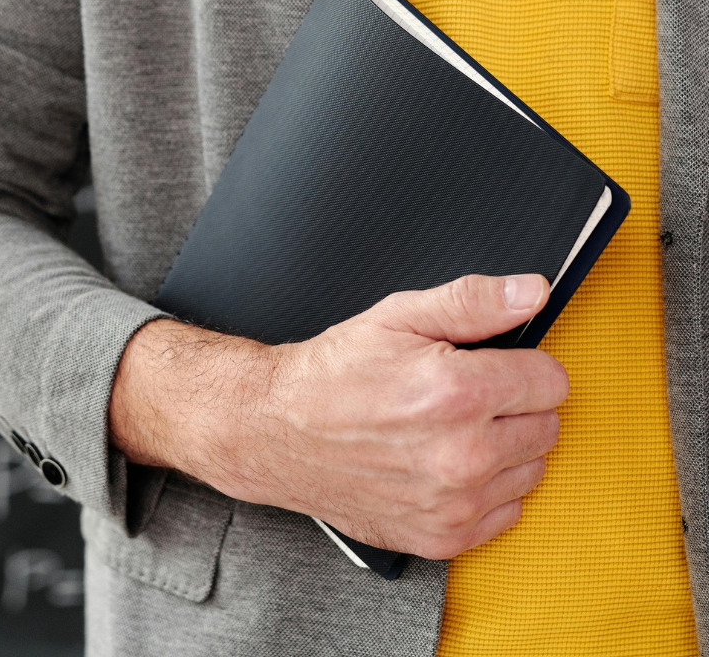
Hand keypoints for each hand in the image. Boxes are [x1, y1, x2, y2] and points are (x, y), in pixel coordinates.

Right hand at [109, 273, 566, 558]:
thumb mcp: (397, 317)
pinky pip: (507, 513)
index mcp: (457, 392)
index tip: (489, 365)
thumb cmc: (334, 374)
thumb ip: (473, 302)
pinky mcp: (444, 537)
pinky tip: (444, 464)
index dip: (521, 364)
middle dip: (512, 404)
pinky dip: (485, 490)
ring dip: (503, 448)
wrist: (278, 431)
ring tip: (449, 429)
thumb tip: (532, 292)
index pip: (551, 380)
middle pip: (547, 426)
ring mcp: (455, 502)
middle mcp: (463, 454)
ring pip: (531, 470)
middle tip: (460, 395)